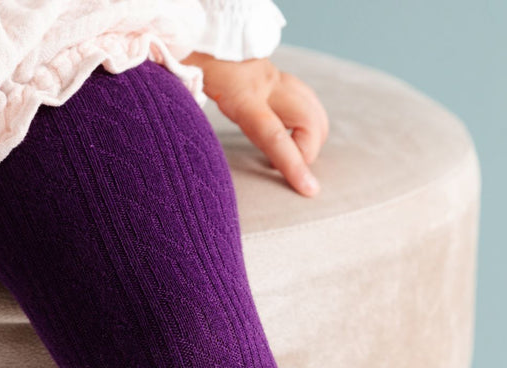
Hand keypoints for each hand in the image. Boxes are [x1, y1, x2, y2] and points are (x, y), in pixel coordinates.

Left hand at [183, 53, 328, 196]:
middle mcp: (267, 86)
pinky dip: (307, 126)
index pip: (274, 136)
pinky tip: (291, 137)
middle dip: (308, 151)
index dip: (294, 165)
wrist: (206, 38)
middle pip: (310, 123)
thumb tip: (194, 156)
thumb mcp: (191, 96)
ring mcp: (278, 80)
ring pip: (315, 112)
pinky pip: (308, 105)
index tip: (309, 190)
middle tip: (287, 168)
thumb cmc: (194, 68)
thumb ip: (198, 121)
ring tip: (289, 155)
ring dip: (312, 139)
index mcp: (242, 96)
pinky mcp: (282, 80)